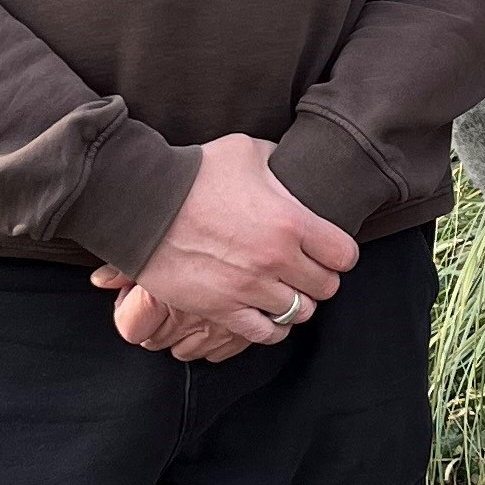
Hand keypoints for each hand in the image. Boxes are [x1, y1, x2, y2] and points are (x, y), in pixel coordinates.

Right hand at [93, 132, 356, 353]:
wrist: (140, 203)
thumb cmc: (193, 173)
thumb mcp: (246, 151)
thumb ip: (280, 162)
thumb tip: (293, 165)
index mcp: (290, 222)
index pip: (344, 255)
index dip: (339, 253)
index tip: (328, 248)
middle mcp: (275, 260)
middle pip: (326, 288)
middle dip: (319, 278)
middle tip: (305, 268)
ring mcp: (248, 289)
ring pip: (299, 313)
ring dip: (295, 301)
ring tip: (284, 289)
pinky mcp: (220, 309)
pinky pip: (264, 334)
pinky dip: (272, 327)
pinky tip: (267, 313)